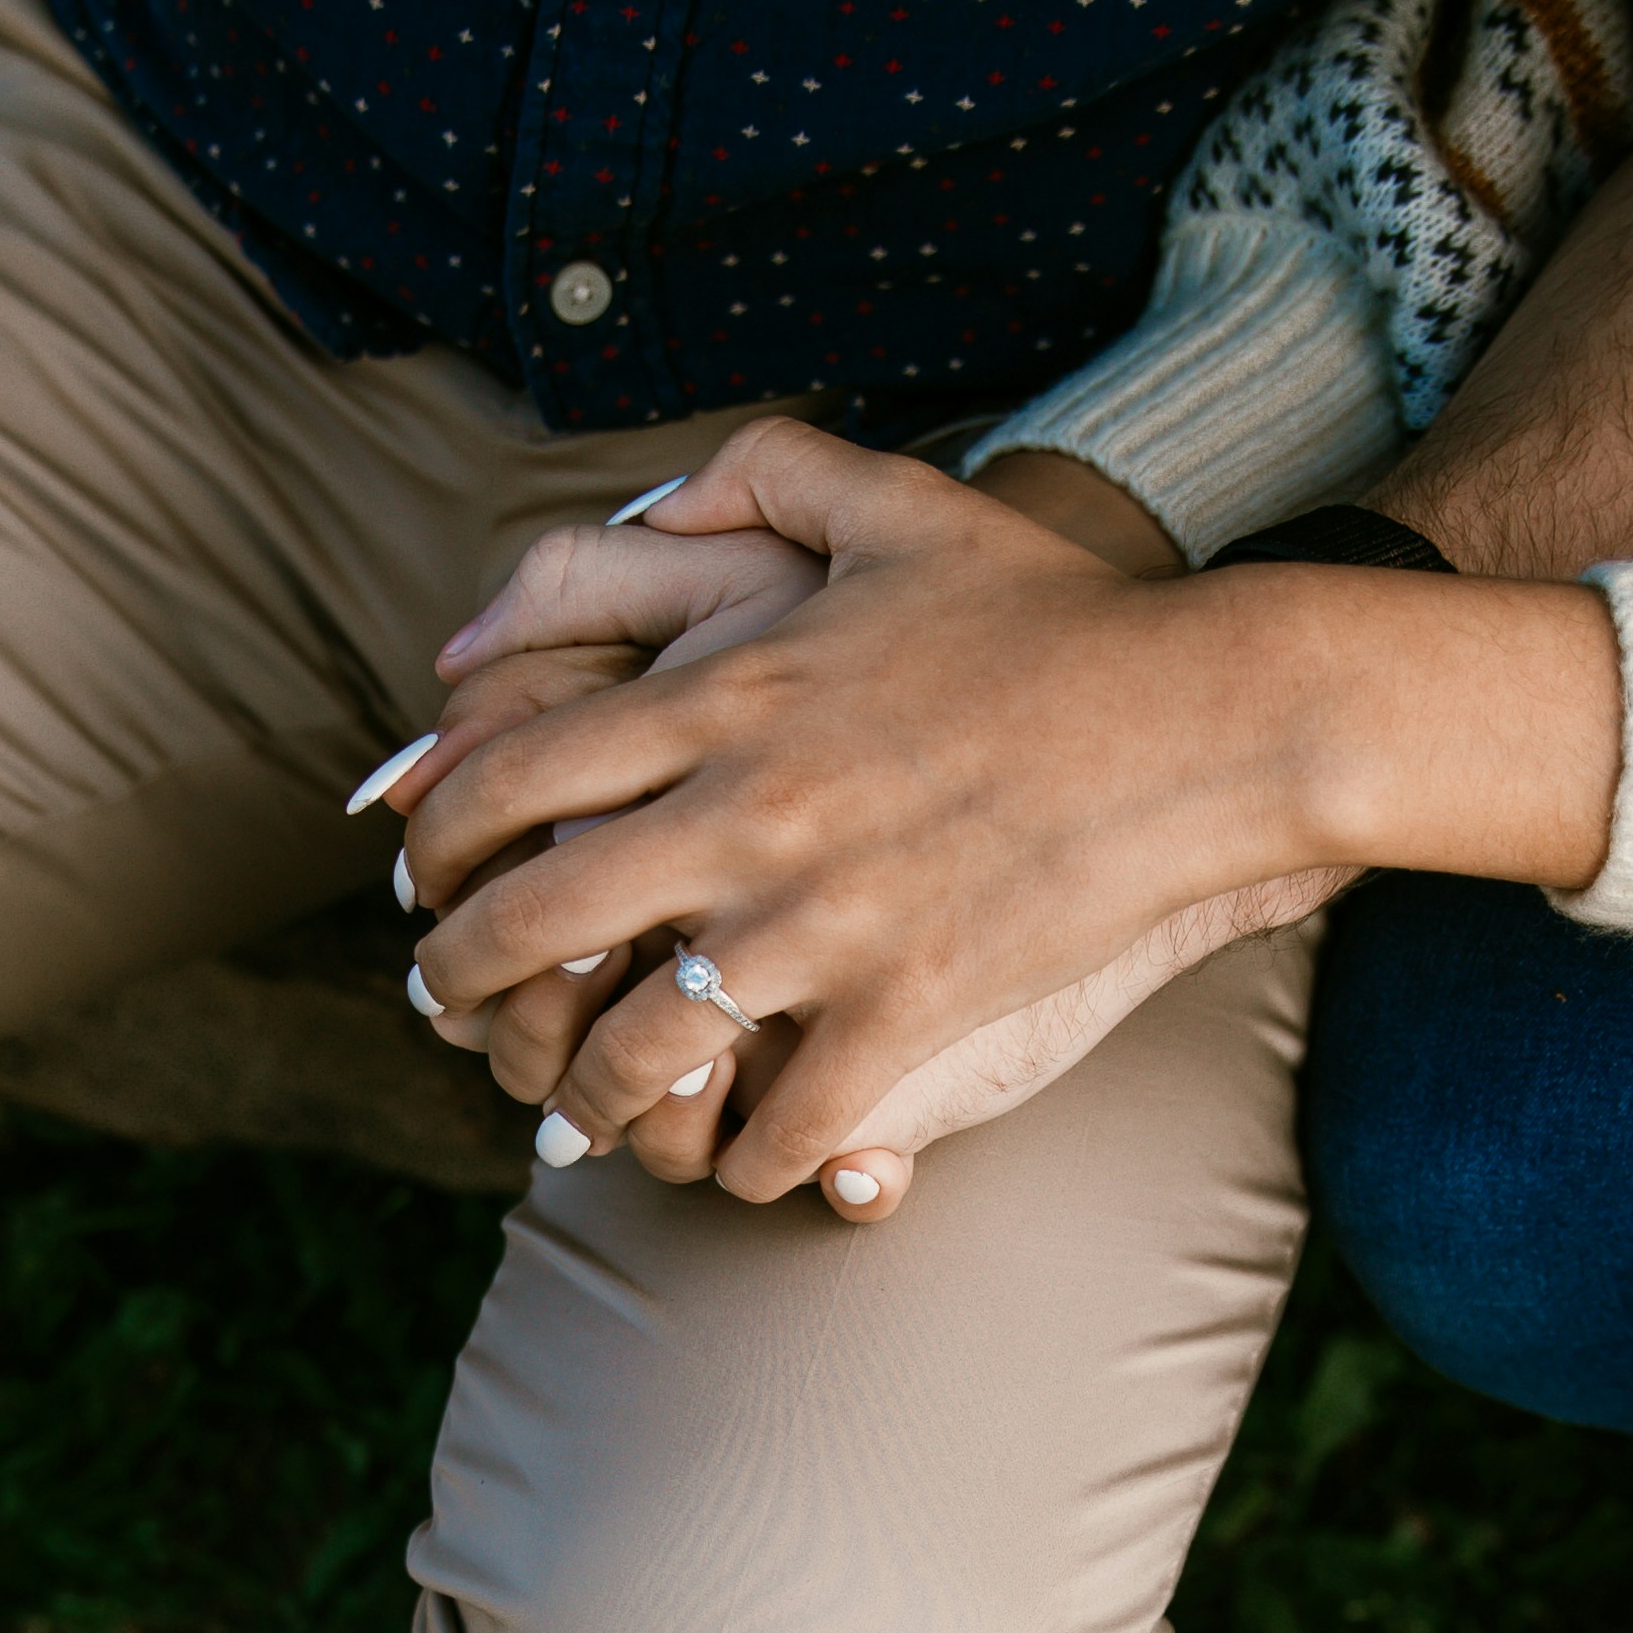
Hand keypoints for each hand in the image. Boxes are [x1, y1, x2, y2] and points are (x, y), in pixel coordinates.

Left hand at [402, 419, 1607, 1202]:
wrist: (1206, 715)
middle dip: (461, 984)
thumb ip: (759, 471)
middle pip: (529, 924)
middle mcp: (744, 814)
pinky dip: (746, 1160)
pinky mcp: (909, 1007)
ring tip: (581, 1116)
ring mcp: (824, 921)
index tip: (426, 881)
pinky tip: (743, 1161)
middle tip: (456, 1015)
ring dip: (586, 1099)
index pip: (503, 777)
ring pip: (636, 1049)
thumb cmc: (1056, 611)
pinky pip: (782, 1122)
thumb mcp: (897, 501)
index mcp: (721, 698)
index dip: (432, 842)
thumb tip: (644, 505)